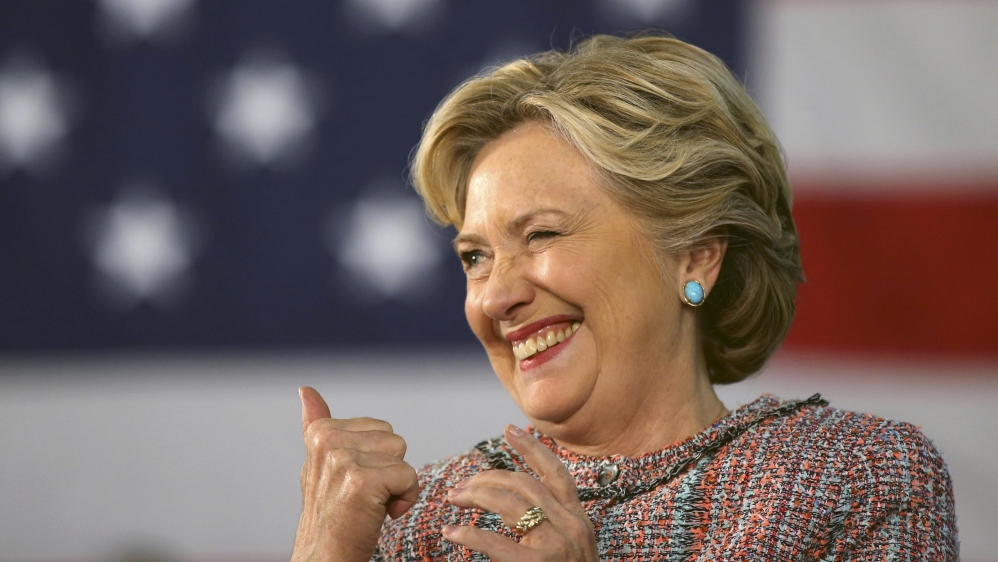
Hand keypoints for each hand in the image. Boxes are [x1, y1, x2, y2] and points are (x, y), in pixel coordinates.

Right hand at [291, 387, 419, 561]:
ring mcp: (343, 460)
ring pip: (402, 457)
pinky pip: (408, 476)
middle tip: (363, 495)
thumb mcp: (319, 465)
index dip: (375, 458)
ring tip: (369, 504)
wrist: (324, 557)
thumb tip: (306, 390)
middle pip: (393, 439)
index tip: (352, 481)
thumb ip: (316, 424)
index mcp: (320, 433)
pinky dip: (404, 499)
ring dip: (396, 485)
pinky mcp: (361, 481)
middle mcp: (328, 441)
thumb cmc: (329, 515)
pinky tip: (381, 514)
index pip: (378, 428)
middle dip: (388, 469)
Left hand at [442, 424, 598, 560]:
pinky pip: (495, 543)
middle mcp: (571, 526)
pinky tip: (453, 534)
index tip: (509, 430)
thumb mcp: (571, 549)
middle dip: (488, 478)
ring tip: (455, 499)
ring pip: (510, 502)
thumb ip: (548, 525)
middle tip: (462, 487)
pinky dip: (470, 536)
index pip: (555, 473)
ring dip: (476, 495)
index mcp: (579, 520)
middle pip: (524, 483)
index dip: (532, 448)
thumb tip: (512, 507)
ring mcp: (557, 546)